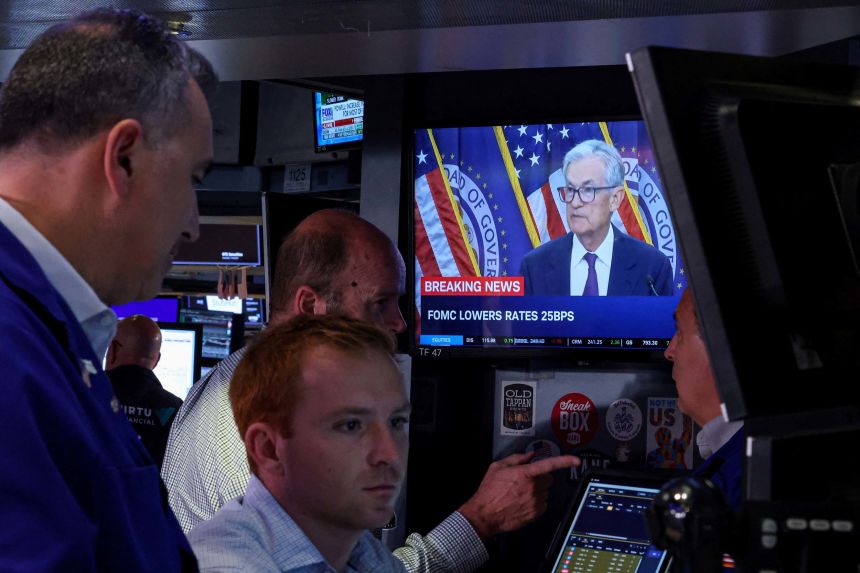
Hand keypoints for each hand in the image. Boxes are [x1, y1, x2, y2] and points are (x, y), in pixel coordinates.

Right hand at [458, 451, 579, 539]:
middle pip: (549, 479)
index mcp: (524, 474)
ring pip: (546, 492)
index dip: (565, 461)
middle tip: (527, 480)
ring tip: (521, 493)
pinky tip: (523, 502)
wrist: (485, 514)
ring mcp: (535, 502)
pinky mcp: (535, 513)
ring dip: (538, 491)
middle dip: (541, 478)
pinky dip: (537, 502)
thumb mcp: (497, 467)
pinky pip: (543, 504)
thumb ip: (516, 459)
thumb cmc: (489, 491)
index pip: (549, 465)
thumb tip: (530, 455)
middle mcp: (533, 487)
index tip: (576, 460)